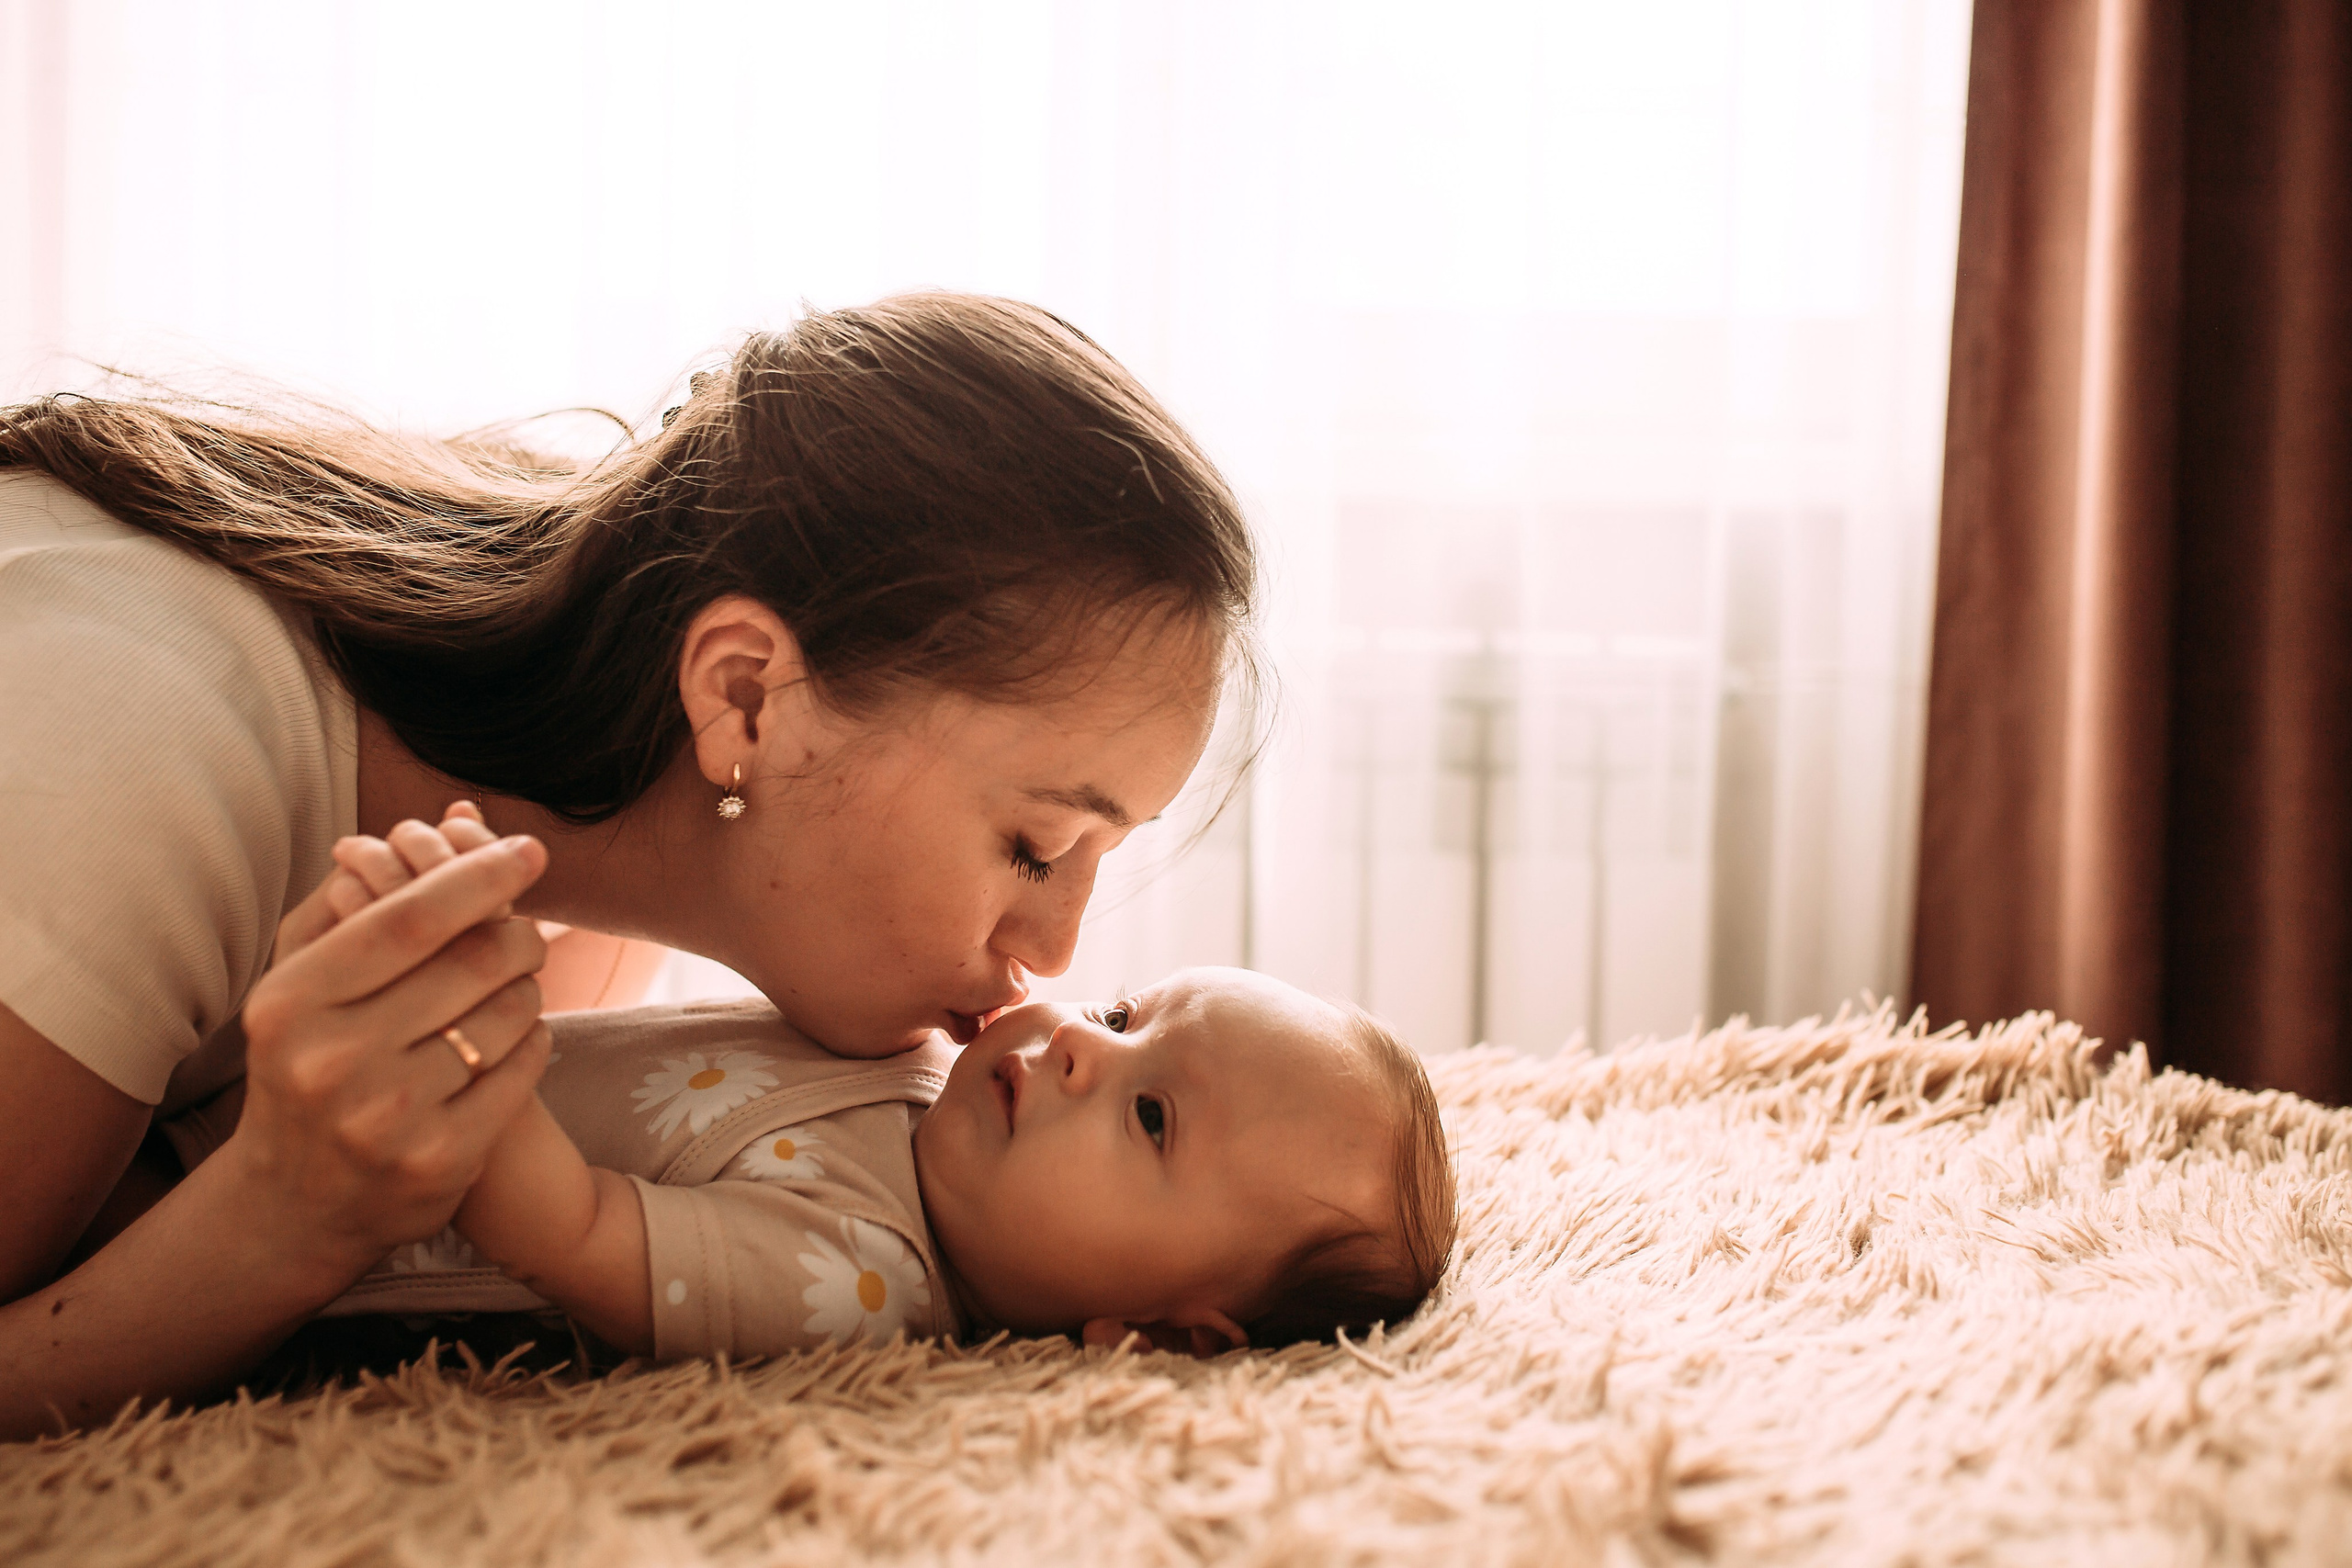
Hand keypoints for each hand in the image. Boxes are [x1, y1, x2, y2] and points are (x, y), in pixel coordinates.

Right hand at [225, 805, 553, 1273]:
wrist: (295, 1203)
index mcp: (292, 1002)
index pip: (409, 918)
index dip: (479, 875)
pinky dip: (531, 1039)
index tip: (529, 849)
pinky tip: (511, 1038)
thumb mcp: (298, 984)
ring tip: (509, 988)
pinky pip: (523, 1067)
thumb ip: (352, 901)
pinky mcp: (441, 1160)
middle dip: (517, 933)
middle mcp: (334, 1060)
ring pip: (509, 1013)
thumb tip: (428, 824)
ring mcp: (388, 1117)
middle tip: (527, 930)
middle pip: (474, 961)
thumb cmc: (304, 1064)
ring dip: (526, 988)